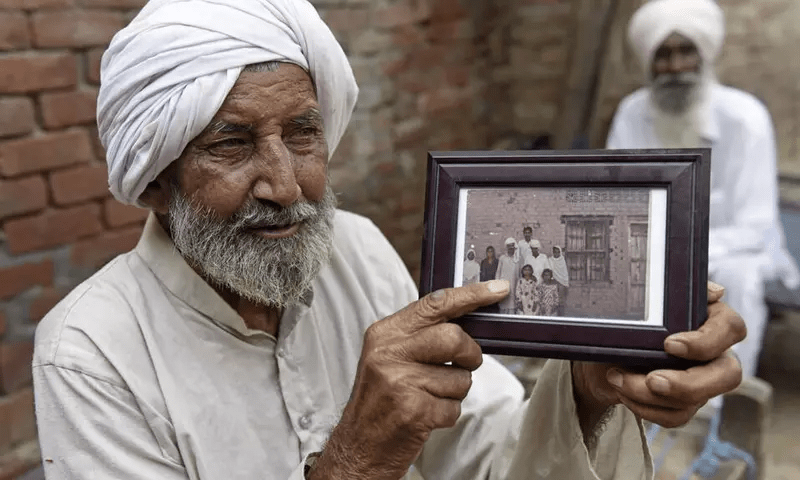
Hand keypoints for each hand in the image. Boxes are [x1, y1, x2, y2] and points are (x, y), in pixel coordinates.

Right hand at [308, 280, 508, 479]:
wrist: (358, 448)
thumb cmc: (380, 401)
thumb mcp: (388, 357)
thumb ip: (420, 336)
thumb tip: (466, 320)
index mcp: (385, 333)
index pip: (435, 304)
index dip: (471, 295)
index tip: (498, 289)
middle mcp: (389, 353)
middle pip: (454, 337)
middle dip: (469, 355)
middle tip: (463, 364)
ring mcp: (400, 381)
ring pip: (460, 377)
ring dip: (454, 392)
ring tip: (427, 398)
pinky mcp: (413, 410)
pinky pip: (454, 407)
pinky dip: (446, 414)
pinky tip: (424, 416)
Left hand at [572, 281, 745, 433]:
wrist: (601, 352)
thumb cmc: (626, 322)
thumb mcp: (642, 303)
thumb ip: (676, 293)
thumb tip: (716, 292)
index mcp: (710, 319)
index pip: (731, 328)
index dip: (705, 341)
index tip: (669, 344)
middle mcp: (714, 352)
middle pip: (728, 375)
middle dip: (688, 384)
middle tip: (652, 381)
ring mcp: (702, 380)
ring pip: (695, 400)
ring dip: (649, 395)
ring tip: (616, 377)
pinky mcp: (685, 403)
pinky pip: (676, 416)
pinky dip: (645, 408)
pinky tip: (622, 390)